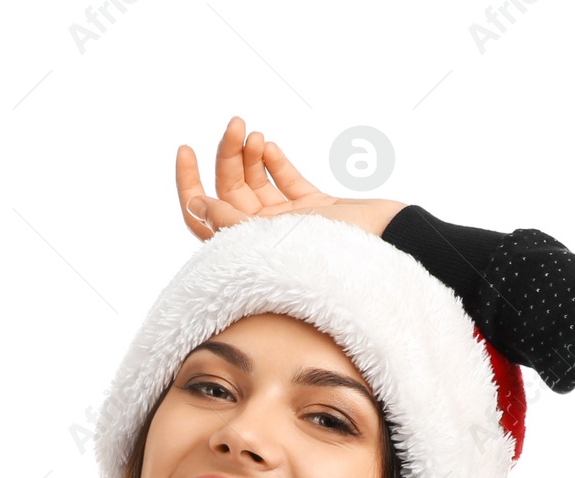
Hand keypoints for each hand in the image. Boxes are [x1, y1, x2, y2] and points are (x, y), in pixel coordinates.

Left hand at [175, 115, 405, 242]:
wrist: (387, 248)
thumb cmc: (328, 255)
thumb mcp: (270, 238)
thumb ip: (230, 222)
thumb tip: (196, 204)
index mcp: (244, 251)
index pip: (203, 217)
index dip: (188, 184)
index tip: (187, 149)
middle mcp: (263, 239)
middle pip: (231, 192)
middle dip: (227, 156)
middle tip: (236, 125)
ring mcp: (289, 225)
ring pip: (257, 184)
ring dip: (250, 155)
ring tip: (254, 135)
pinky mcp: (315, 211)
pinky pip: (288, 184)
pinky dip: (276, 165)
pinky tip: (270, 147)